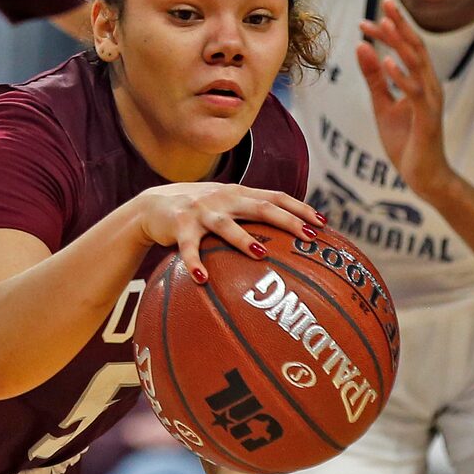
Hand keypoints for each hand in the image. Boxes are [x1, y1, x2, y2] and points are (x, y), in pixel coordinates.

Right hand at [133, 182, 321, 283]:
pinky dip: (194, 263)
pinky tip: (202, 279)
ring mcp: (201, 211)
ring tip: (261, 254)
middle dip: (288, 221)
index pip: (276, 196)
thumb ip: (249, 215)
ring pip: (226, 225)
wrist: (151, 206)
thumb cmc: (197, 212)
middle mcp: (223, 198)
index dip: (300, 208)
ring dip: (244, 239)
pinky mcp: (179, 225)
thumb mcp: (224, 207)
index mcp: (238, 193)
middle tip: (309, 237)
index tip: (323, 223)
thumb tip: (286, 239)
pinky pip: (188, 248)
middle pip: (261, 207)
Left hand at [357, 0, 452, 201]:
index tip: (365, 21)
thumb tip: (362, 48)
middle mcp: (429, 85)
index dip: (388, 32)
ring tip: (384, 25)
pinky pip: (415, 92)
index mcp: (419, 81)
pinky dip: (401, 75)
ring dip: (400, 43)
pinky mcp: (427, 117)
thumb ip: (375, 78)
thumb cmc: (406, 141)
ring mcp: (430, 100)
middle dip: (400, 24)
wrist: (424, 176)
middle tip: (385, 1)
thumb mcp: (383, 105)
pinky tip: (387, 61)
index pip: (405, 49)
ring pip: (417, 64)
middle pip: (416, 47)